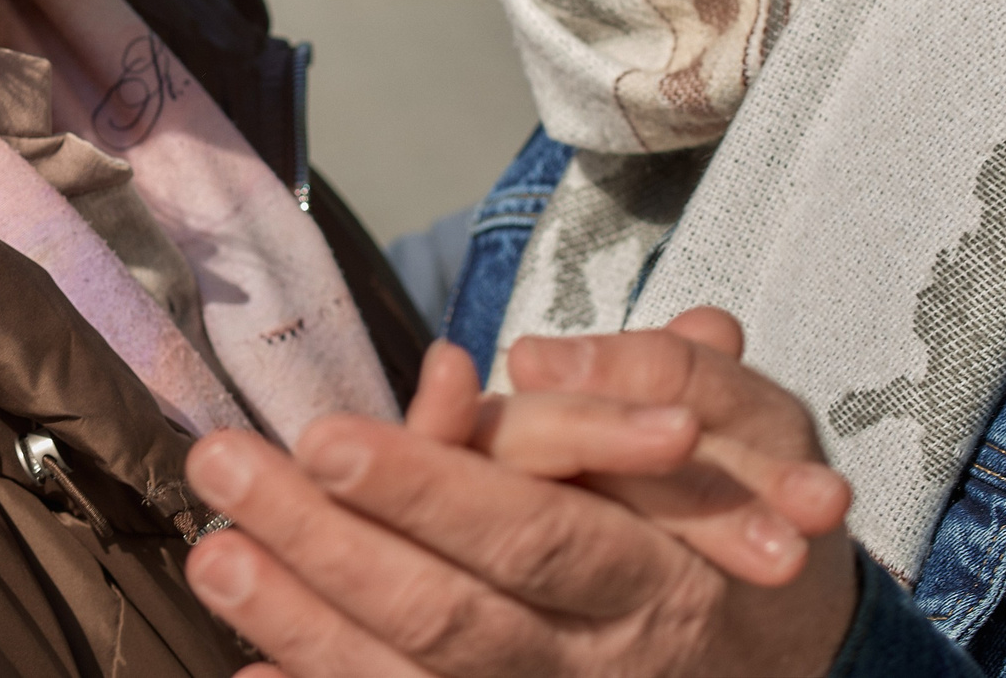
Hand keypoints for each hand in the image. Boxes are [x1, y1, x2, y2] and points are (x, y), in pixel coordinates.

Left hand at [180, 309, 857, 677]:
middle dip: (330, 547)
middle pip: (452, 616)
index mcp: (659, 575)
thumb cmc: (748, 514)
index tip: (325, 437)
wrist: (790, 649)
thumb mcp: (745, 434)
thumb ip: (650, 384)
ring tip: (215, 556)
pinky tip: (251, 669)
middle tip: (226, 471)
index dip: (426, 491)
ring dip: (304, 624)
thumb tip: (522, 359)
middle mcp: (601, 662)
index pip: (531, 534)